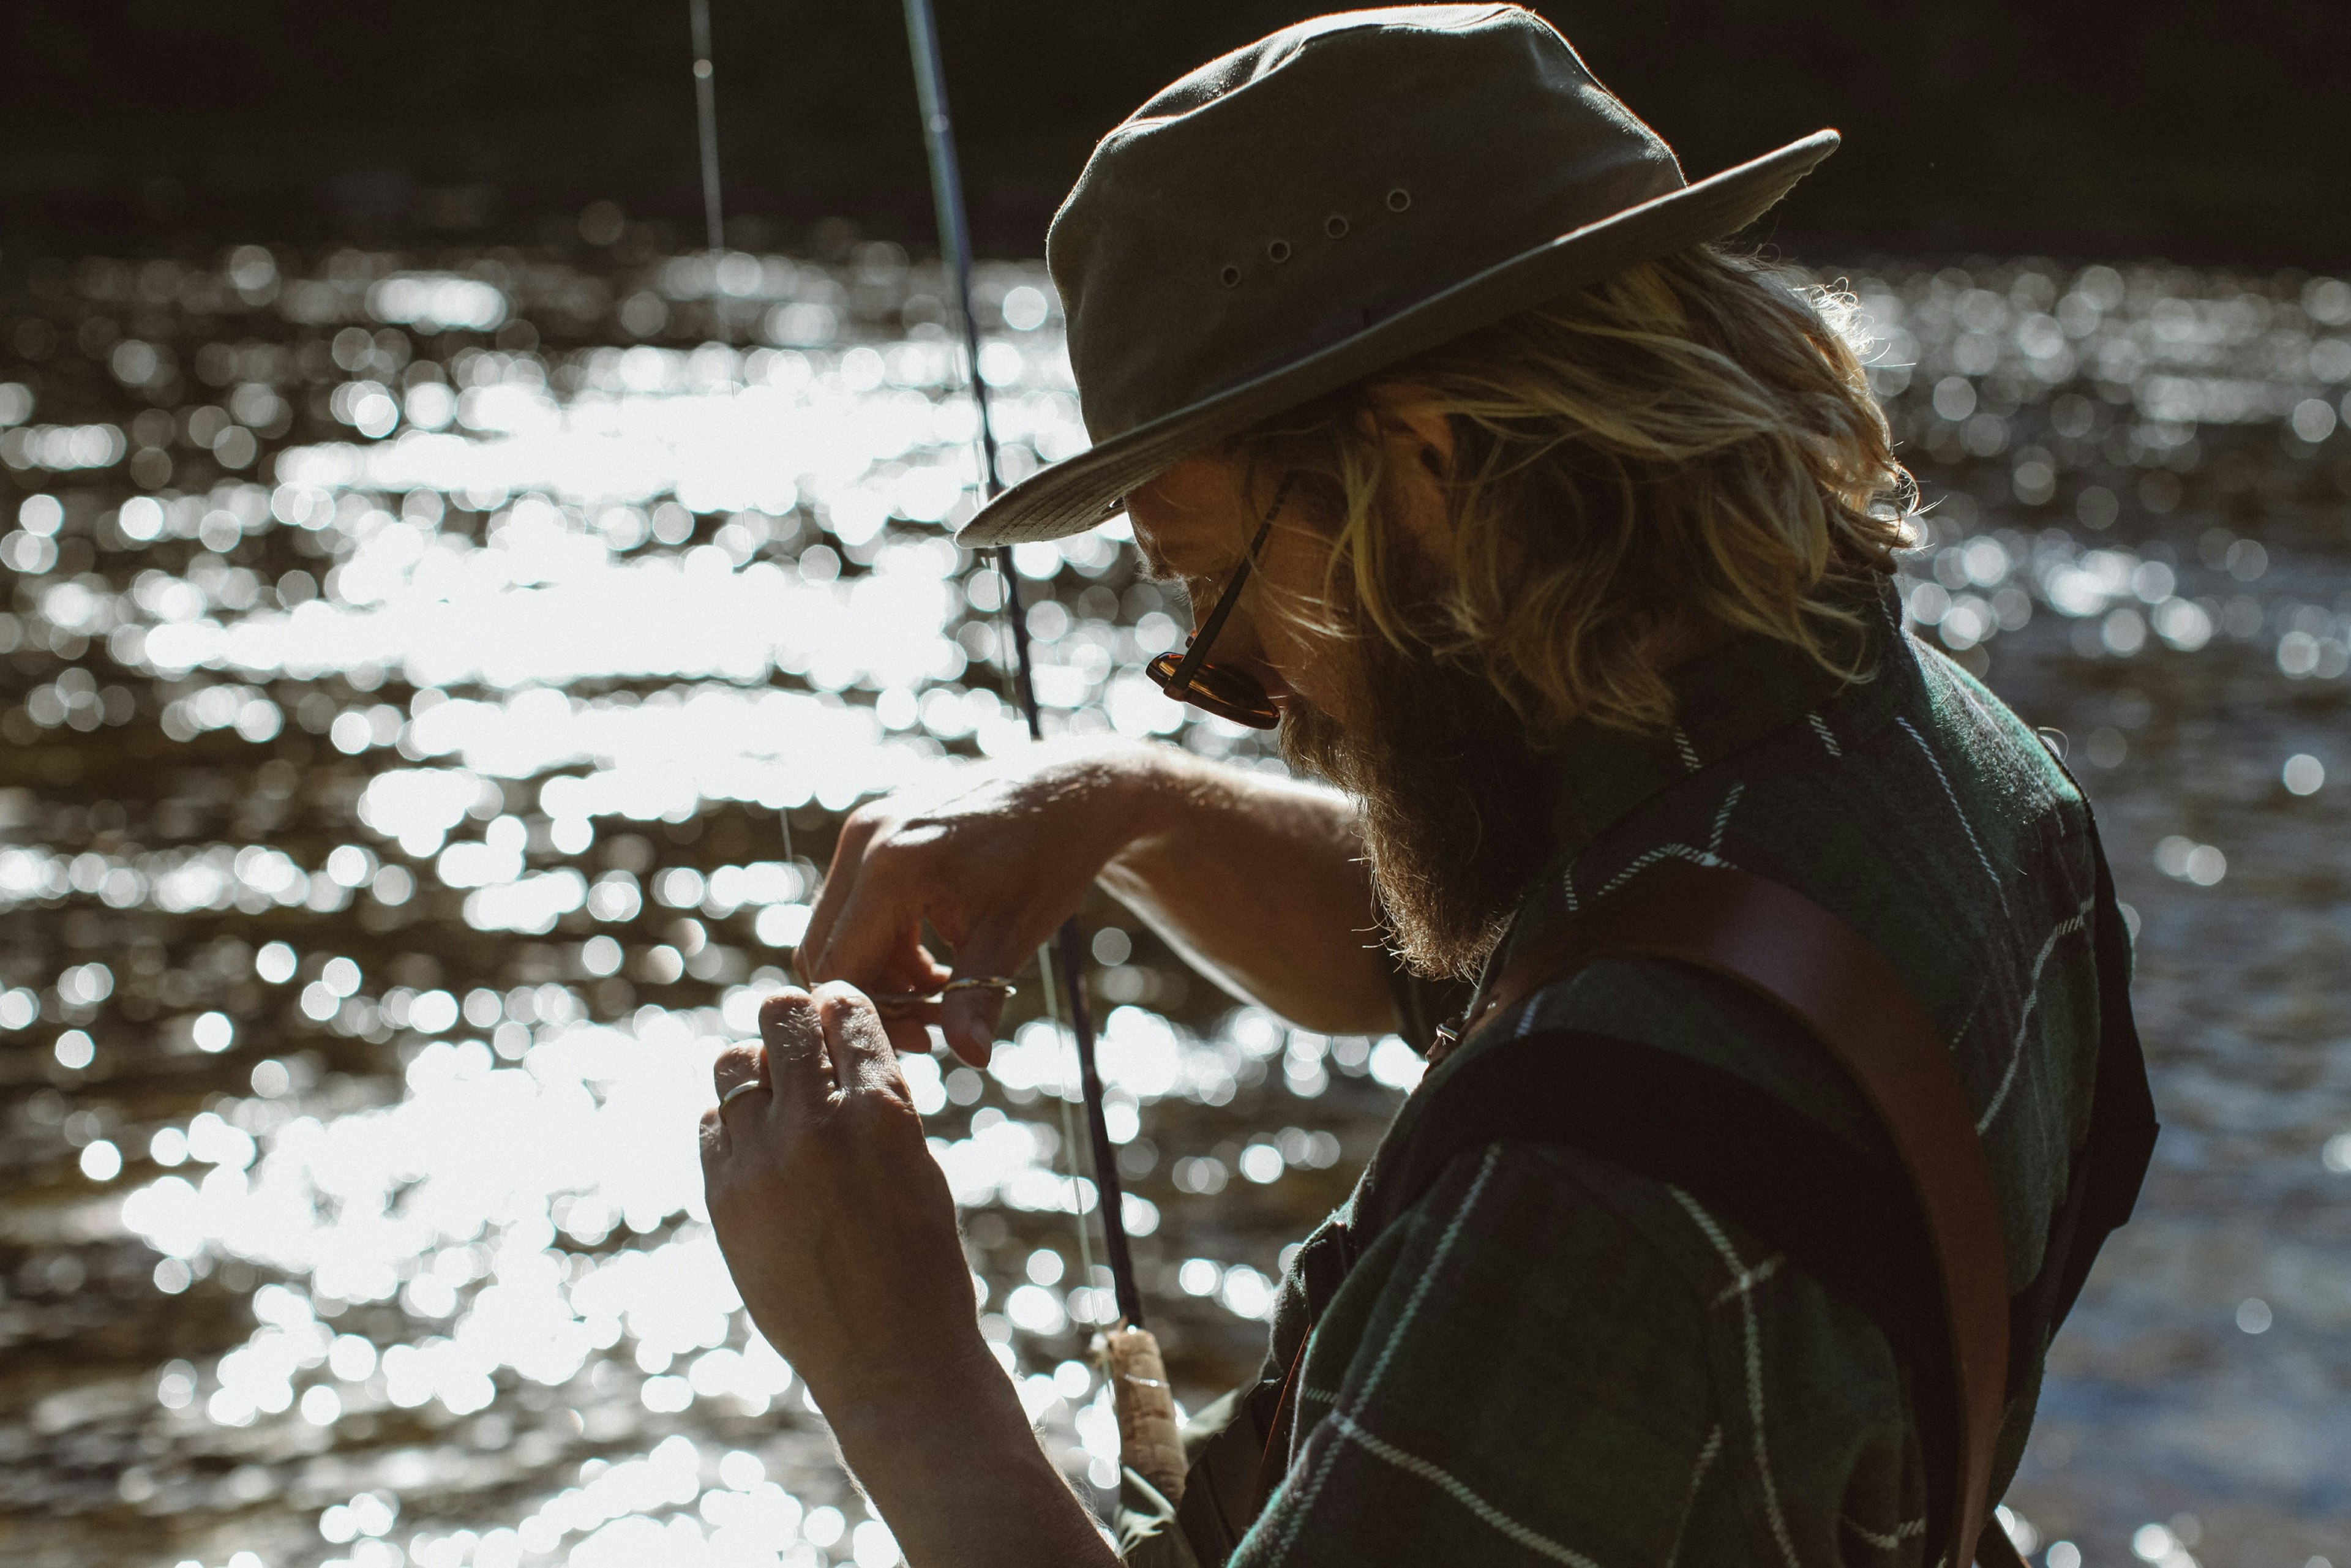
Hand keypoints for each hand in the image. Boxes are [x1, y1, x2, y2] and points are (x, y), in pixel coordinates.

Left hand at [700, 986, 990, 1415]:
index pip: (843, 1009)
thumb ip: (874, 1102)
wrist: (890, 1360)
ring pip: (733, 1062)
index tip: (837, 1010)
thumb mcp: (916, 1163)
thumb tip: (830, 1047)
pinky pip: (712, 1122)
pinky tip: (761, 1146)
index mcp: (883, 1109)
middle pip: (778, 1017)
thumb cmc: (922, 1262)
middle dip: (793, 1020)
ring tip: (780, 1097)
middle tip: (804, 1041)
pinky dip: (734, 1120)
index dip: (840, 1003)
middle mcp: (817, 1124)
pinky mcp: (723, 1198)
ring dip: (758, 1067)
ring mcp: (762, 1162)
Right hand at [798, 739, 1155, 1064]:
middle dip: (873, 997)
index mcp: (890, 866)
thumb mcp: (1014, 935)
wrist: (1070, 788)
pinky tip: (938, 962)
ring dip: (882, 972)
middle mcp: (864, 840)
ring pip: (838, 929)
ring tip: (946, 994)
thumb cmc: (1050, 857)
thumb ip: (977, 999)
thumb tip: (971, 1060)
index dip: (870, 1016)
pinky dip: (888, 942)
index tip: (921, 1041)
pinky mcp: (878, 829)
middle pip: (823, 950)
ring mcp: (866, 829)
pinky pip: (857, 903)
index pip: (838, 967)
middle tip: (932, 1025)